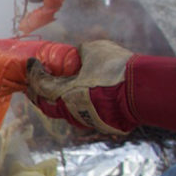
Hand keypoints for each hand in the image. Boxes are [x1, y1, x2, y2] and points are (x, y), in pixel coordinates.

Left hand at [26, 40, 175, 137]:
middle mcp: (71, 111)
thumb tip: (78, 53)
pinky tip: (76, 98)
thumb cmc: (117, 69)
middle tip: (33, 83)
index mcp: (64, 93)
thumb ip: (81, 53)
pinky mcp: (101, 125)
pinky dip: (74, 106)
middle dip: (37, 93)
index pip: (40, 85)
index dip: (33, 73)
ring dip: (55, 101)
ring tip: (53, 90)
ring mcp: (85, 120)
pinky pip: (81, 116)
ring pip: (63, 112)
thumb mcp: (95, 51)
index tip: (31, 64)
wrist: (144, 91)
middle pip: (46, 104)